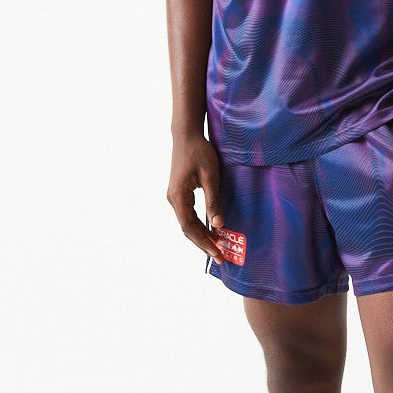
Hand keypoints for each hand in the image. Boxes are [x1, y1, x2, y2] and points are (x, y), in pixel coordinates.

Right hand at [167, 134, 226, 262]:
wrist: (186, 135)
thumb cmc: (199, 152)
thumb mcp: (210, 176)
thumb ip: (213, 200)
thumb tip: (218, 225)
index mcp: (178, 196)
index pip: (190, 227)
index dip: (204, 242)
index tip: (218, 253)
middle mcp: (173, 199)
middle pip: (187, 229)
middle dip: (203, 244)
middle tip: (220, 256)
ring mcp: (174, 197)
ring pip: (187, 224)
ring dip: (201, 236)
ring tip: (217, 247)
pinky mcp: (179, 194)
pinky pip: (188, 216)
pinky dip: (198, 226)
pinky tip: (210, 232)